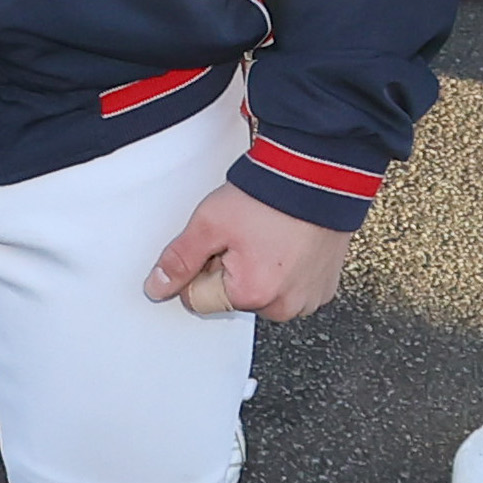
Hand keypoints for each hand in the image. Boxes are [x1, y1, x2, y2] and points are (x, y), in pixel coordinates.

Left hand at [143, 180, 354, 320]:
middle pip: (233, 298)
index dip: (202, 266)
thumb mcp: (209, 223)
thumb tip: (157, 287)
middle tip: (245, 236)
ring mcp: (308, 298)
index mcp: (252, 295)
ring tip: (268, 237)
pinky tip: (287, 242)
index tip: (219, 243)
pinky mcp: (324, 287)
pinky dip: (287, 269)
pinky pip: (292, 288)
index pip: (199, 299)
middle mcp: (284, 306)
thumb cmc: (269, 197)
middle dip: (232, 270)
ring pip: (263, 294)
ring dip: (260, 270)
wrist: (318, 177)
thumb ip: (179, 259)